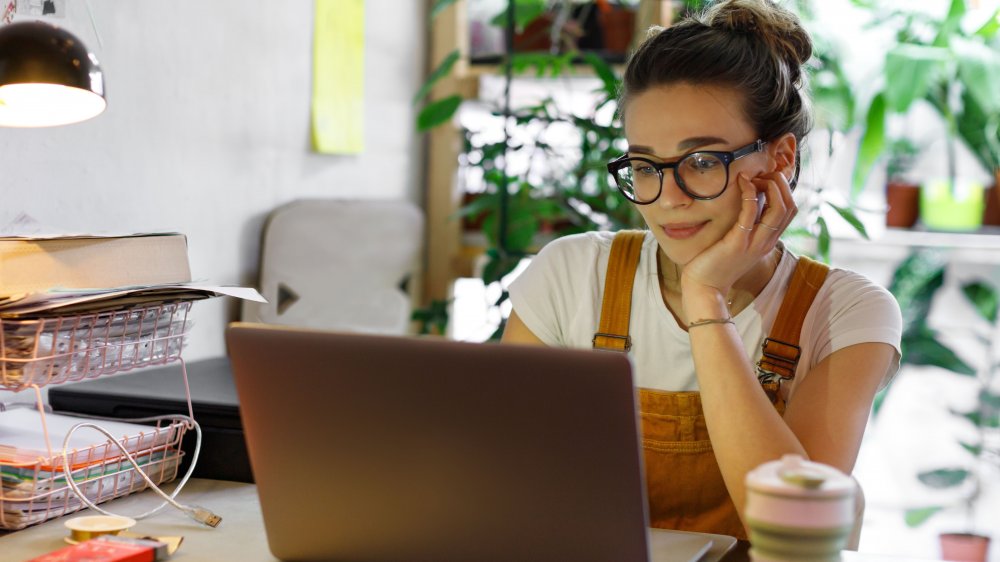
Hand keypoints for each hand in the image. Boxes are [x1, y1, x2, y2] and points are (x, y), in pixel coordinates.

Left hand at [680, 171, 796, 304]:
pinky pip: (751, 212)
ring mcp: (754, 243)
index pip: (790, 210)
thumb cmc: (717, 263)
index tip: (765, 179)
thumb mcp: (739, 243)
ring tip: (753, 176)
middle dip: (780, 184)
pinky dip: (750, 194)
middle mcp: (766, 242)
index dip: (783, 189)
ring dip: (770, 186)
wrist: (705, 288)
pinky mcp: (738, 242)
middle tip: (761, 174)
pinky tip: (742, 183)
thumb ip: (748, 226)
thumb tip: (749, 201)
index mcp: (768, 241)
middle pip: (790, 206)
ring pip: (779, 209)